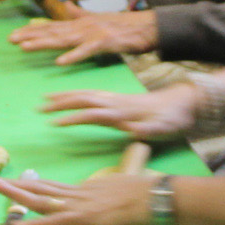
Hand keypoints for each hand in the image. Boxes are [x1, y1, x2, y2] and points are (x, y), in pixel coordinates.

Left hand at [0, 171, 152, 224]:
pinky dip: (35, 224)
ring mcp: (78, 205)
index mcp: (86, 189)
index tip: (15, 181)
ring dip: (14, 195)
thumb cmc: (147, 196)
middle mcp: (77, 194)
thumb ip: (111, 198)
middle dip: (12, 184)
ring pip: (39, 199)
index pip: (52, 187)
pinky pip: (54, 222)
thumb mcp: (123, 193)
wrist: (155, 196)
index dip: (32, 185)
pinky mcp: (84, 218)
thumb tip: (111, 205)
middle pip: (39, 188)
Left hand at [9, 9, 157, 64]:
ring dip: (44, 43)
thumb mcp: (96, 18)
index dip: (32, 30)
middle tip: (10, 40)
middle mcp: (83, 26)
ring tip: (26, 47)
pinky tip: (60, 62)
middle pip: (53, 32)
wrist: (148, 26)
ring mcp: (93, 34)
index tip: (14, 34)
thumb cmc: (124, 26)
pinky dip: (73, 56)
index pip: (52, 26)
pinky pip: (86, 51)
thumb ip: (78, 13)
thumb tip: (64, 4)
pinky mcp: (105, 43)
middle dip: (31, 36)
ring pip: (64, 40)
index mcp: (80, 23)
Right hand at [39, 84, 199, 140]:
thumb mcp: (163, 129)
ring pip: (85, 94)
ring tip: (45, 99)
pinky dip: (75, 93)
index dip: (74, 118)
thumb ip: (148, 130)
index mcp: (124, 112)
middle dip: (60, 102)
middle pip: (84, 99)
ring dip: (64, 96)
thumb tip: (134, 131)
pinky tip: (67, 96)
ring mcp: (116, 98)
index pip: (94, 114)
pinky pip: (90, 93)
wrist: (185, 102)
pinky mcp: (117, 98)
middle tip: (39, 107)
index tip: (55, 123)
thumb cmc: (173, 120)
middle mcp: (116, 102)